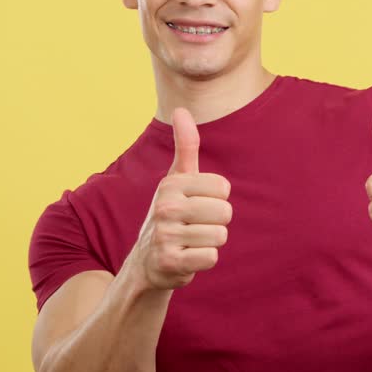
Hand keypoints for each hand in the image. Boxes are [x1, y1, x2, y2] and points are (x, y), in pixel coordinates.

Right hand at [124, 107, 232, 289]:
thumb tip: (182, 109)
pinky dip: (203, 261)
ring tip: (190, 242)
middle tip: (194, 226)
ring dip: (209, 242)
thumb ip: (185, 146)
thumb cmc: (170, 215)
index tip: (196, 205)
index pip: (223, 188)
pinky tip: (186, 258)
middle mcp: (165, 207)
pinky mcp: (170, 262)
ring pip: (220, 236)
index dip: (216, 200)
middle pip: (225, 212)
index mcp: (171, 184)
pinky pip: (211, 258)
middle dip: (215, 223)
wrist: (146, 261)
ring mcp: (165, 235)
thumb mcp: (176, 179)